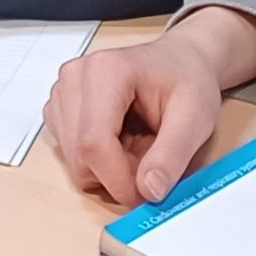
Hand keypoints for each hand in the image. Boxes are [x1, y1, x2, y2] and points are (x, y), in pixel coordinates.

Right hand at [46, 7, 255, 205]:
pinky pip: (70, 154)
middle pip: (79, 156)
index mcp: (106, 71)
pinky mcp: (60, 107)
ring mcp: (62, 92)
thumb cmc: (188, 80)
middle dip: (116, 176)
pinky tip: (121, 140)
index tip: (148, 194)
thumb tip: (149, 191)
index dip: (118, 180)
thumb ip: (172, 155)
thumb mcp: (195, 117)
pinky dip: (97, 161)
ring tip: (138, 144)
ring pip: (74, 160)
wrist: (180, 60)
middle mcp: (75, 77)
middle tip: (150, 164)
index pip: (93, 143)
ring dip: (107, 170)